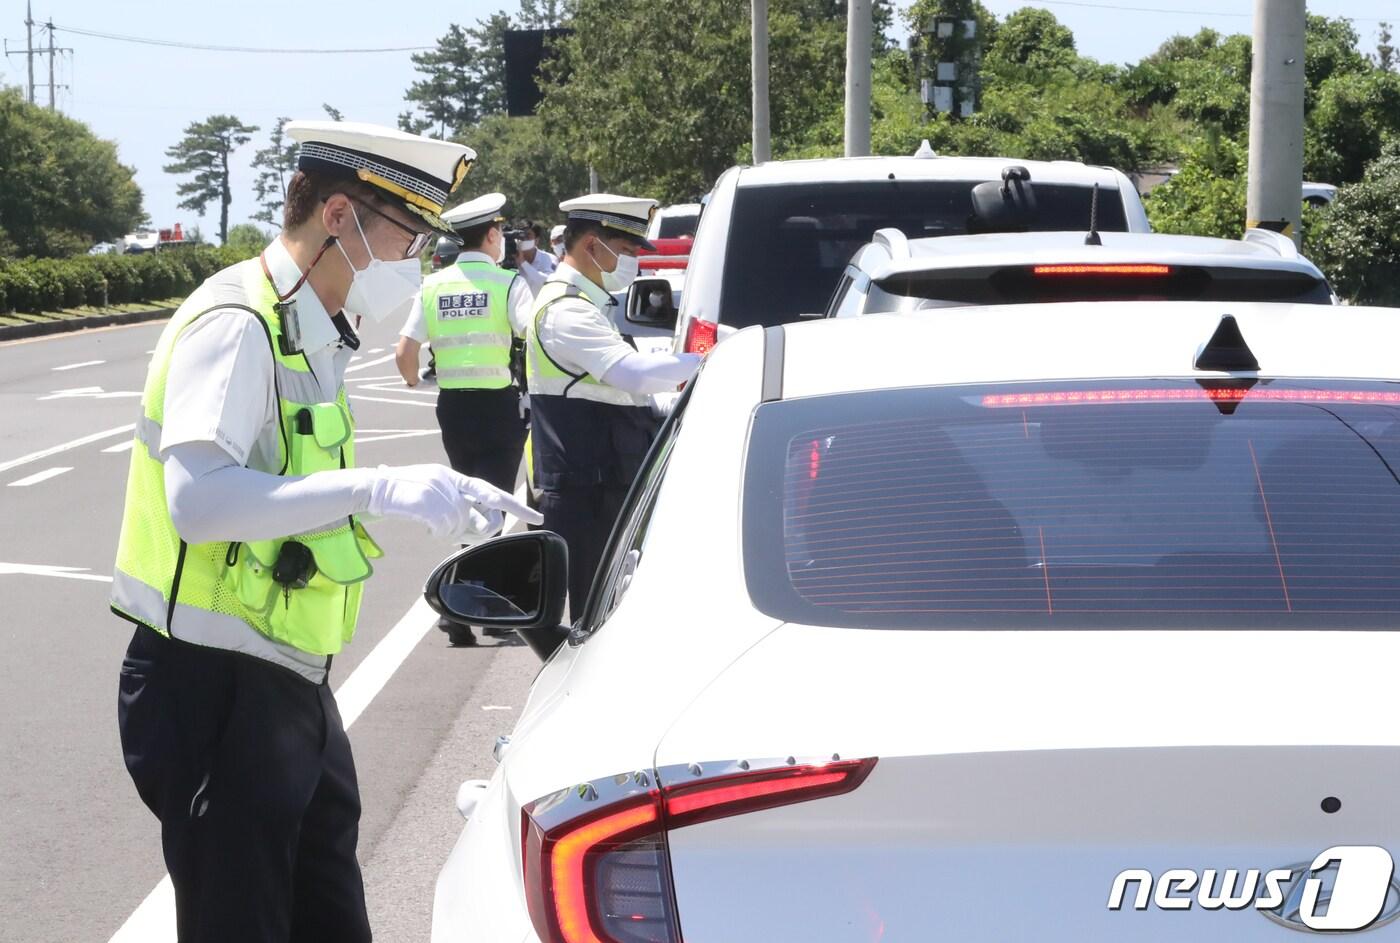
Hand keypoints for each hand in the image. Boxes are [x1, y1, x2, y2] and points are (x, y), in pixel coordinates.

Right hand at [366, 465, 541, 541]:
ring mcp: (438, 489)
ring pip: (460, 525)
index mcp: (453, 476)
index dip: (513, 504)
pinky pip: (444, 529)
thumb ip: (458, 505)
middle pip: (479, 515)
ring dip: (448, 533)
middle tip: (458, 532)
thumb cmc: (404, 497)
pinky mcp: (426, 501)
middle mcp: (449, 480)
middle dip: (476, 529)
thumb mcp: (434, 493)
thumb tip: (482, 525)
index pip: (490, 490)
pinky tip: (426, 528)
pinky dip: (437, 534)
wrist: (372, 490)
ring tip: (433, 526)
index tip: (536, 516)